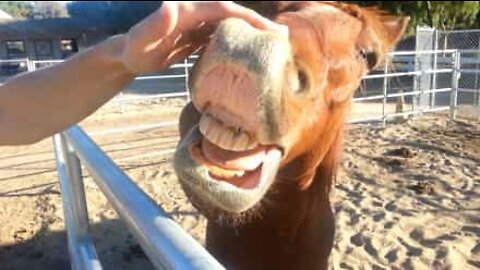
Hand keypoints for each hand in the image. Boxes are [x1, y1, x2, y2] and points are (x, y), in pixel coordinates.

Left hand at [121, 1, 287, 74]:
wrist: (128, 56)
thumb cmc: (134, 49)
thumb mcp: (141, 38)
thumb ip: (156, 24)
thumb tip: (170, 5)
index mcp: (189, 10)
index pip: (224, 10)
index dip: (248, 17)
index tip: (269, 29)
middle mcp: (197, 13)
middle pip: (233, 15)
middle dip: (258, 24)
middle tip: (283, 37)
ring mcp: (198, 24)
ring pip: (230, 25)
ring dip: (252, 32)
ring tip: (274, 45)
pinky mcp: (198, 35)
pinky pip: (222, 36)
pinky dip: (238, 41)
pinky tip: (250, 52)